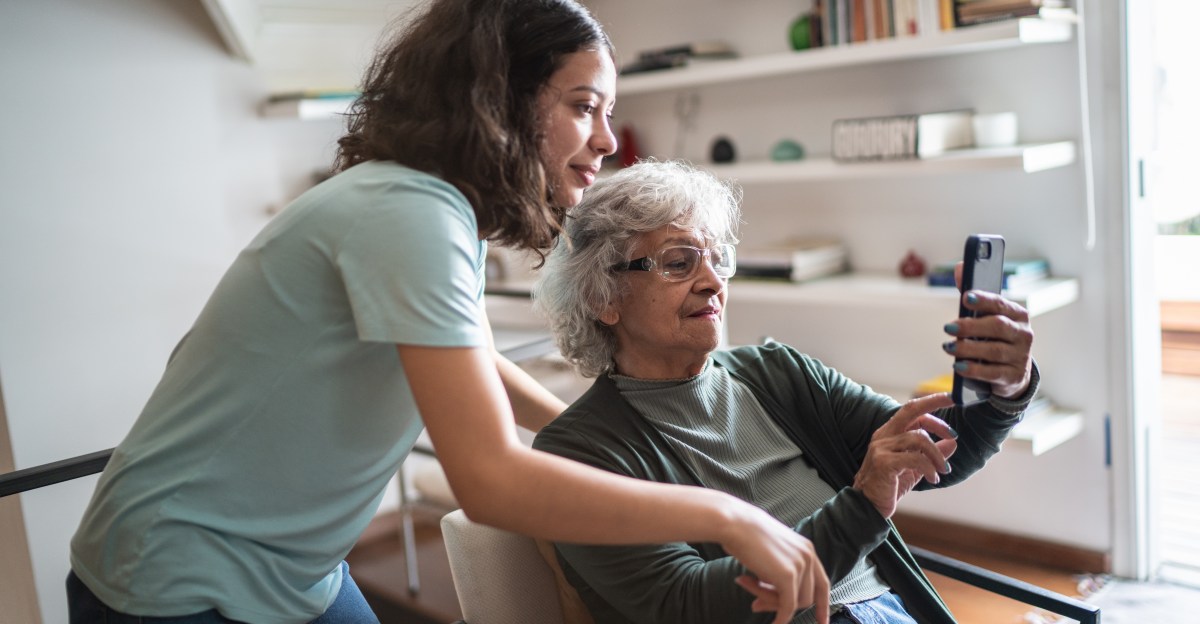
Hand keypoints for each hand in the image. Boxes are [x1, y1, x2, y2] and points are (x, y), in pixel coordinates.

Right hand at [722, 506, 830, 623]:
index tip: (822, 622)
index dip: (822, 605)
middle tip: (756, 605)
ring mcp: (801, 566)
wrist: (734, 523)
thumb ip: (775, 575)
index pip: (821, 583)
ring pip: (794, 603)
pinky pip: (787, 607)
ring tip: (747, 588)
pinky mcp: (788, 576)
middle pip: (805, 597)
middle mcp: (808, 556)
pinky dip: (780, 619)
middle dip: (780, 604)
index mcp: (806, 549)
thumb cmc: (744, 533)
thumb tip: (768, 600)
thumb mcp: (768, 555)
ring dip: (770, 602)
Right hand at [853, 393, 958, 517]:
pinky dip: (930, 468)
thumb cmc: (888, 486)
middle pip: (910, 411)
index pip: (911, 411)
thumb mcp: (915, 468)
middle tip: (954, 411)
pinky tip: (934, 479)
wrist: (867, 506)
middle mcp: (883, 436)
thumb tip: (953, 442)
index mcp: (889, 433)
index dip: (932, 406)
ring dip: (937, 455)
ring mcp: (882, 448)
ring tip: (944, 470)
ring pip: (919, 438)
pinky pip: (915, 459)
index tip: (951, 405)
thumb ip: (932, 454)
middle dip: (934, 404)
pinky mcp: (884, 463)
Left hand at [948, 262, 1034, 398]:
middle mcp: (1024, 334)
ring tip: (948, 347)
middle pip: (997, 326)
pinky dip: (973, 369)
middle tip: (947, 327)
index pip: (1001, 304)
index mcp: (1018, 315)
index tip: (964, 297)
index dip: (983, 299)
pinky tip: (958, 366)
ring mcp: (1021, 356)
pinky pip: (992, 372)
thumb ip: (973, 295)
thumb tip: (960, 267)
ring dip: (967, 348)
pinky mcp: (1014, 376)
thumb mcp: (986, 317)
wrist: (1011, 373)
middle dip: (970, 326)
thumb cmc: (994, 338)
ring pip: (993, 350)